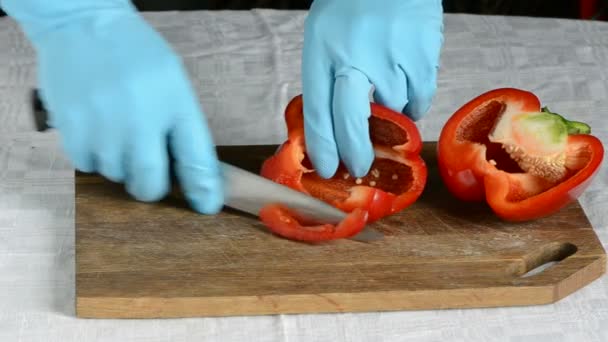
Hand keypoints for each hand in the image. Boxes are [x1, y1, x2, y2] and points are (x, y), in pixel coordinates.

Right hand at [2, 1, 223, 213]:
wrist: (84, 24)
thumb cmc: (136, 56)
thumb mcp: (173, 83)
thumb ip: (182, 127)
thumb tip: (188, 174)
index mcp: (176, 104)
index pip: (197, 160)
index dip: (204, 190)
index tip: (206, 206)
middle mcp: (141, 119)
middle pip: (150, 184)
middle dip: (151, 185)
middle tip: (149, 168)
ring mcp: (104, 126)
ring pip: (116, 176)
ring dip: (120, 164)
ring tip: (118, 129)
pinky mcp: (72, 129)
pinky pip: (87, 165)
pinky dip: (94, 155)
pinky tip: (97, 127)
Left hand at [301, 0, 443, 177]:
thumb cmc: (351, 4)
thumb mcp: (324, 36)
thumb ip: (327, 77)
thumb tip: (333, 128)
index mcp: (321, 51)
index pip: (317, 112)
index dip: (323, 147)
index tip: (329, 168)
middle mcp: (352, 56)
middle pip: (350, 121)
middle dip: (355, 152)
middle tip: (360, 165)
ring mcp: (389, 57)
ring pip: (393, 111)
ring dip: (392, 115)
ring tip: (388, 90)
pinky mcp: (421, 55)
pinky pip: (420, 98)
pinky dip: (415, 101)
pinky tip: (407, 84)